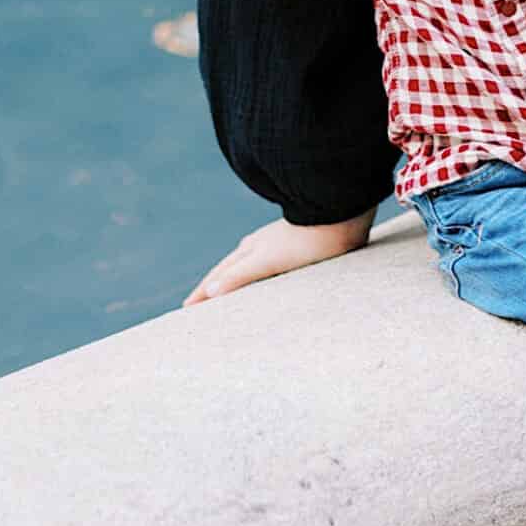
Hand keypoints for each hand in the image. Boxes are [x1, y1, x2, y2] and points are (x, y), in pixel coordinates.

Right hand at [184, 210, 376, 305]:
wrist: (340, 218)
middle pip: (228, 270)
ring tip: (229, 297)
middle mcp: (258, 247)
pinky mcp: (295, 250)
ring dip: (234, 282)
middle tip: (198, 305)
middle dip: (212, 287)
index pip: (218, 276)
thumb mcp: (267, 261)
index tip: (186, 308)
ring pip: (248, 268)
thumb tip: (210, 291)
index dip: (202, 292)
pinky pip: (268, 270)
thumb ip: (239, 276)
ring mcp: (275, 246)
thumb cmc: (305, 241)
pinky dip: (258, 281)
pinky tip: (269, 285)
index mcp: (248, 249)